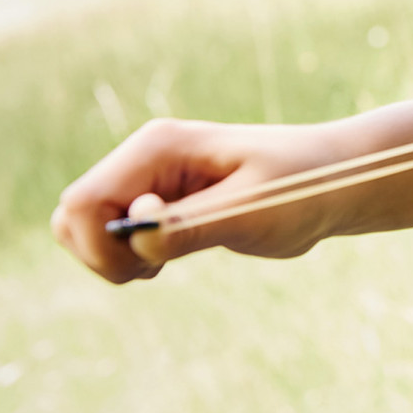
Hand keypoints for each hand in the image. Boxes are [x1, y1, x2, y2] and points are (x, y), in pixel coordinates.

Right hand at [51, 118, 345, 282]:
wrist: (338, 180)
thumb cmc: (305, 186)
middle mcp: (146, 158)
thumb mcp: (254, 211)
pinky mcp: (161, 202)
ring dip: (112, 257)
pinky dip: (128, 257)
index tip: (154, 261)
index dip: (101, 244)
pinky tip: (168, 256)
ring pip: (85, 228)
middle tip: (158, 266)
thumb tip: (137, 237)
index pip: (84, 201)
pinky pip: (114, 236)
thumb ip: (192, 226)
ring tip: (165, 260)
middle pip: (73, 216)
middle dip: (102, 254)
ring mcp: (150, 179)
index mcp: (160, 147)